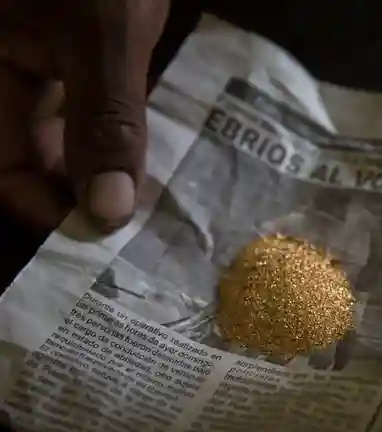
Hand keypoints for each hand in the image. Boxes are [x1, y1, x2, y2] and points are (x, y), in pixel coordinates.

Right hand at [0, 0, 169, 231]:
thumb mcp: (101, 32)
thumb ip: (104, 118)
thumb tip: (110, 212)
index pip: (5, 171)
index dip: (49, 210)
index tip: (106, 234)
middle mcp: (10, 77)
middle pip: (36, 160)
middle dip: (85, 195)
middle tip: (138, 230)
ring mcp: (44, 65)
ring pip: (70, 139)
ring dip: (109, 171)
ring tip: (152, 205)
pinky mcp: (83, 56)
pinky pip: (98, 111)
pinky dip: (122, 137)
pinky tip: (153, 160)